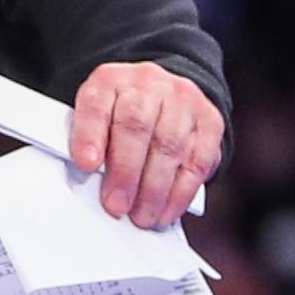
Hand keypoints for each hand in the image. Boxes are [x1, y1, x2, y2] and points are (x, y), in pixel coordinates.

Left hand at [70, 61, 222, 228]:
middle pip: (136, 125)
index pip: (97, 103)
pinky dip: (180, 193)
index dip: (89, 134)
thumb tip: (88, 177)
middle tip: (116, 205)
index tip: (85, 163)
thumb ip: (90, 139)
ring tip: (142, 215)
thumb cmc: (124, 113)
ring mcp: (182, 100)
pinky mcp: (209, 122)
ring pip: (169, 147)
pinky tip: (166, 210)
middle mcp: (148, 83)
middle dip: (125, 172)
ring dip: (154, 190)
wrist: (165, 93)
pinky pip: (196, 162)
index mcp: (110, 79)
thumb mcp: (99, 116)